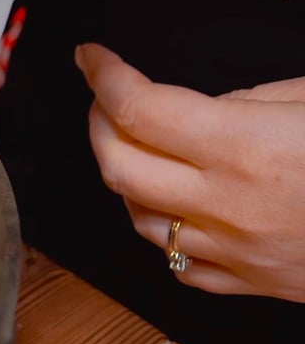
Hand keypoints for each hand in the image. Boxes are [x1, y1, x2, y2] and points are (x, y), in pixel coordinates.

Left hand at [76, 43, 304, 301]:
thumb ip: (250, 101)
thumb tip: (200, 107)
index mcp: (246, 148)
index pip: (140, 108)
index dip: (104, 76)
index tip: (91, 59)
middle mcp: (229, 205)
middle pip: (117, 165)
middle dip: (97, 124)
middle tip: (104, 99)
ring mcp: (236, 252)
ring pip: (137, 219)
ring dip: (123, 178)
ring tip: (136, 146)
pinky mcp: (251, 284)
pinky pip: (178, 264)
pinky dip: (162, 229)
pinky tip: (172, 204)